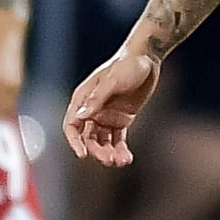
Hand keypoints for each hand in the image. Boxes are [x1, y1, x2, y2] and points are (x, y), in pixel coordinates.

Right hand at [63, 42, 160, 164]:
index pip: (72, 125)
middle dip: (97, 151)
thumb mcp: (112, 80)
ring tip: (121, 161)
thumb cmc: (127, 64)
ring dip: (109, 153)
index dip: (74, 141)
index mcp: (83, 98)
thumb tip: (80, 117)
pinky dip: (121, 150)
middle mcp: (92, 109)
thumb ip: (97, 99)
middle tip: (109, 160)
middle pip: (88, 138)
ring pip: (103, 142)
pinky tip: (127, 158)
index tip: (82, 155)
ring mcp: (107, 115)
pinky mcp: (121, 119)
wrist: (147, 58)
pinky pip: (118, 140)